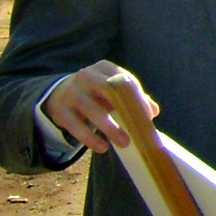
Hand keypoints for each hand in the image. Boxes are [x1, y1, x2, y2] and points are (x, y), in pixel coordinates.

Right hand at [41, 61, 156, 154]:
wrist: (61, 94)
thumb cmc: (98, 93)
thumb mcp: (114, 90)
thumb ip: (134, 98)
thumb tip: (154, 111)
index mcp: (104, 68)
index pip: (125, 80)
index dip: (138, 98)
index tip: (148, 116)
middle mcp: (86, 76)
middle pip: (109, 90)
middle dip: (125, 109)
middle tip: (137, 129)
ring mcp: (72, 93)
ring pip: (92, 110)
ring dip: (110, 128)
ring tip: (124, 143)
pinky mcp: (61, 111)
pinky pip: (76, 126)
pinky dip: (90, 138)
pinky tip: (103, 147)